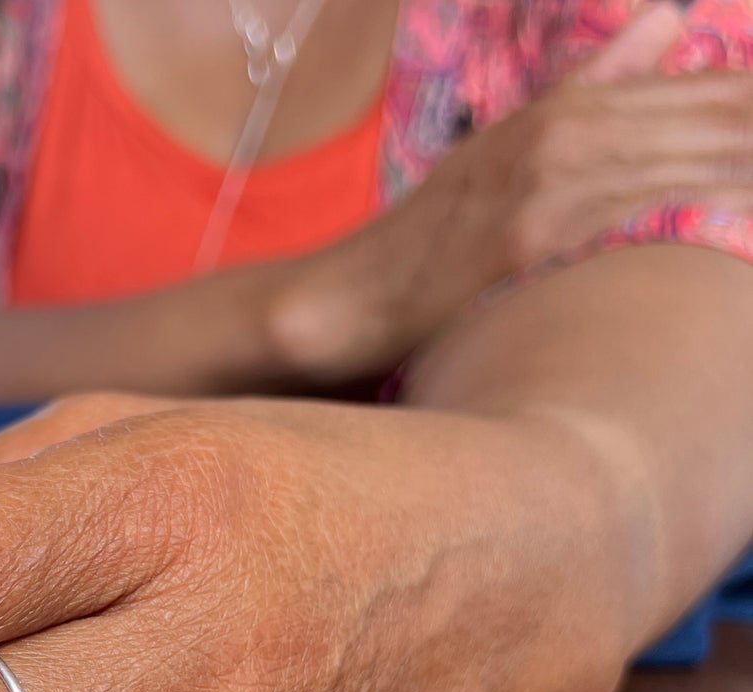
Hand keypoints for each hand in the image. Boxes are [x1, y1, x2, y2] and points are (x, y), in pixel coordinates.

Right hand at [265, 0, 752, 381]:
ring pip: (686, 152)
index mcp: (565, 111)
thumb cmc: (427, 240)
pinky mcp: (530, 232)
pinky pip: (638, 204)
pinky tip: (752, 201)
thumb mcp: (506, 148)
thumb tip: (671, 19)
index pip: (702, 89)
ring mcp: (546, 179)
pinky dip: (705, 195)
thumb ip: (595, 84)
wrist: (348, 296)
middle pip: (710, 112)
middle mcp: (563, 131)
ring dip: (747, 157)